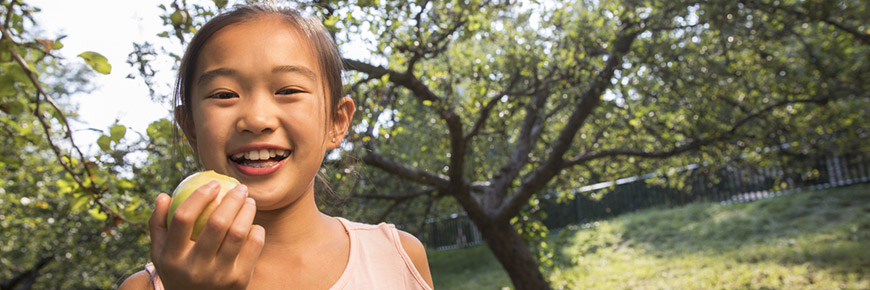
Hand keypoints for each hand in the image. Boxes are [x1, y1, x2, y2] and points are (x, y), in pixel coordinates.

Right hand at [149, 181, 264, 288]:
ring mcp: (218, 276)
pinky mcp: (239, 281)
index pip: (183, 218)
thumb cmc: (179, 272)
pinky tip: (253, 224)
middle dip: (232, 199)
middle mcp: (194, 268)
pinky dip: (256, 230)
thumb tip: (164, 195)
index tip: (213, 184)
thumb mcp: (161, 255)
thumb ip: (159, 225)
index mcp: (171, 258)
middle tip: (240, 188)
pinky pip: (254, 246)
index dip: (199, 196)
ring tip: (249, 202)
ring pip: (239, 233)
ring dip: (247, 211)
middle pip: (217, 223)